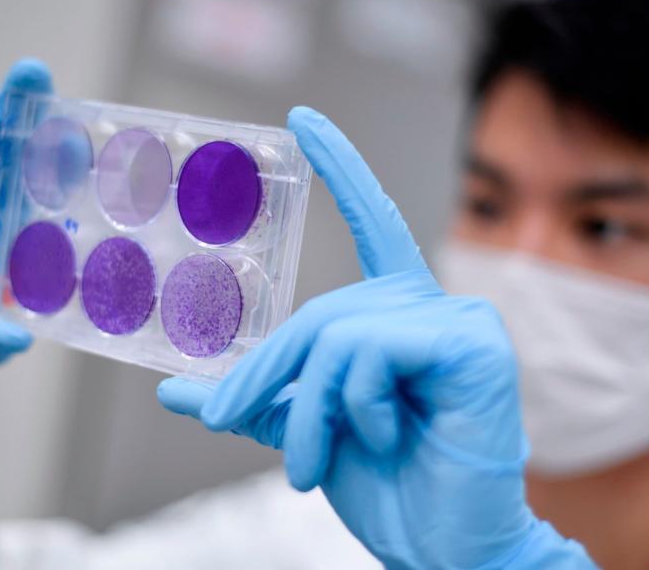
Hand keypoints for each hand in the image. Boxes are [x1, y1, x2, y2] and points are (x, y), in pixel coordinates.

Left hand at [158, 107, 593, 567]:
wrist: (440, 547)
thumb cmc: (390, 485)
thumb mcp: (306, 430)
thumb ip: (254, 399)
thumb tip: (175, 389)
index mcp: (399, 316)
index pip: (370, 223)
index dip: (341, 168)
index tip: (303, 122)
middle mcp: (432, 306)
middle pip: (319, 312)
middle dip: (266, 375)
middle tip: (231, 422)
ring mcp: (459, 320)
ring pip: (336, 333)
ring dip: (305, 408)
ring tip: (307, 464)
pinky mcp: (472, 344)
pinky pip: (370, 350)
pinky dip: (353, 403)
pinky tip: (384, 435)